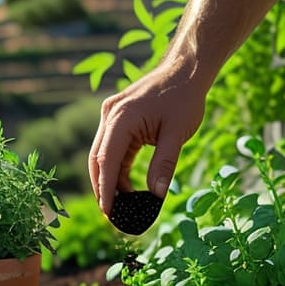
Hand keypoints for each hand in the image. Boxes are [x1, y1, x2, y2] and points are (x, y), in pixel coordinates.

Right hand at [88, 61, 208, 214]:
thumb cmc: (184, 98)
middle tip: (112, 215)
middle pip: (98, 159)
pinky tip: (127, 188)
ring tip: (121, 206)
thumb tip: (157, 195)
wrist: (186, 69)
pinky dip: (117, 168)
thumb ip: (164, 165)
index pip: (106, 160)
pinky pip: (113, 148)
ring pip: (103, 155)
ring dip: (109, 180)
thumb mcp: (177, 134)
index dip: (106, 189)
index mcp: (121, 117)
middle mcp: (111, 115)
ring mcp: (113, 115)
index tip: (108, 212)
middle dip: (102, 188)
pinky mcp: (120, 118)